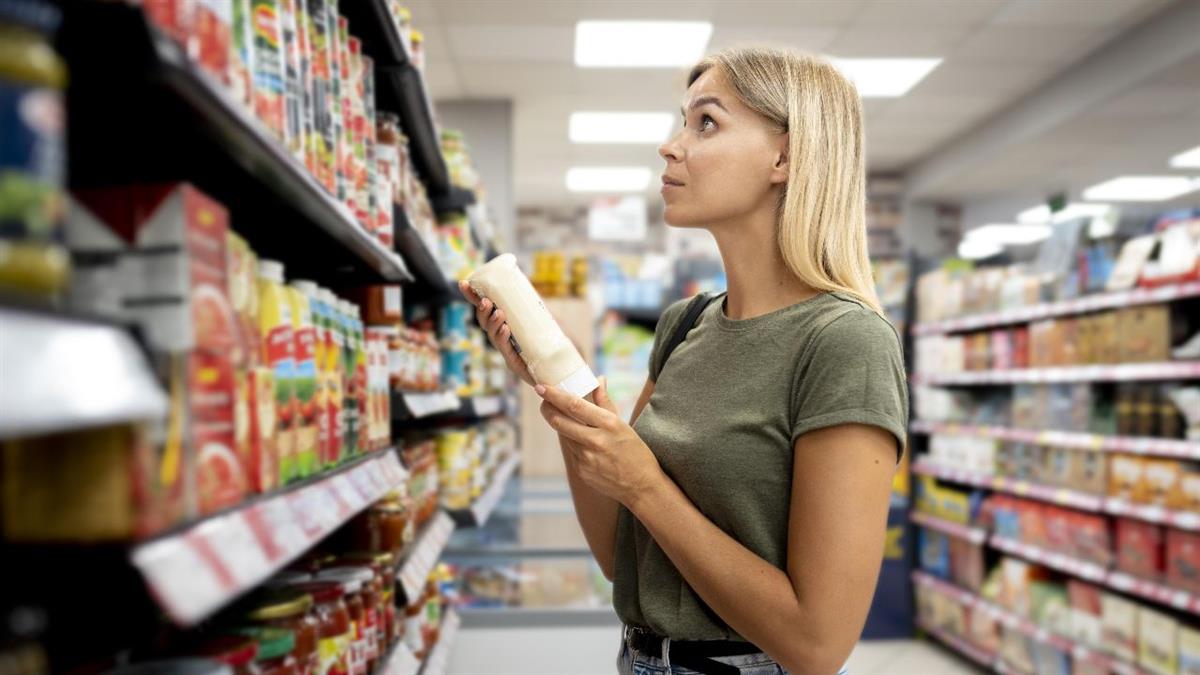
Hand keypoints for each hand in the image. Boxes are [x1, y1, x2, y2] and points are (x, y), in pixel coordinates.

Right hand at [459, 280, 534, 386]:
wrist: (552, 369)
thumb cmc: (544, 343)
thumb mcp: (539, 319)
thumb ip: (533, 306)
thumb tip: (529, 286)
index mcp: (502, 322)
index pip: (484, 308)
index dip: (472, 296)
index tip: (463, 283)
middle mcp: (500, 335)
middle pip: (484, 322)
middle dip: (482, 311)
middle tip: (486, 302)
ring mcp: (505, 349)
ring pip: (492, 334)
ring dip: (493, 322)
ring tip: (499, 313)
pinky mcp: (512, 361)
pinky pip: (504, 348)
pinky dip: (503, 337)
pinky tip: (506, 329)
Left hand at [537, 376, 664, 507]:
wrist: (642, 487)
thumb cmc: (636, 452)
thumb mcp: (623, 424)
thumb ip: (605, 402)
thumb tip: (598, 380)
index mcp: (608, 424)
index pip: (574, 405)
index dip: (554, 395)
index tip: (541, 387)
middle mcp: (595, 441)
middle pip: (560, 421)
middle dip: (547, 408)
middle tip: (543, 400)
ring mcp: (586, 458)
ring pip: (564, 436)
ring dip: (562, 426)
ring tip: (568, 419)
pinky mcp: (582, 471)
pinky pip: (571, 452)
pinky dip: (574, 444)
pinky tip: (585, 445)